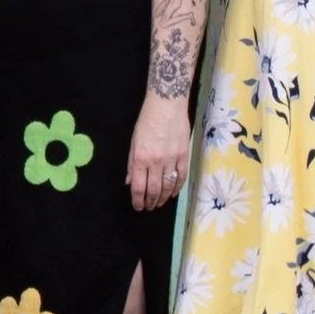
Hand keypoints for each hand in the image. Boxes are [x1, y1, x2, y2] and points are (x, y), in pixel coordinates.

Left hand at [127, 93, 190, 212]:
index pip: (139, 187)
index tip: (138, 206)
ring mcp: (172, 159)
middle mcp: (156, 161)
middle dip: (150, 202)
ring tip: (159, 203)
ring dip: (163, 198)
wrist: (167, 106)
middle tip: (148, 207)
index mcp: (141, 158)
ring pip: (168, 186)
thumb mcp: (133, 142)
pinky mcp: (184, 156)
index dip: (138, 200)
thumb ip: (132, 164)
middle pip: (154, 190)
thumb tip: (130, 182)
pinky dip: (176, 188)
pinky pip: (181, 177)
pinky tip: (172, 193)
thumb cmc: (147, 122)